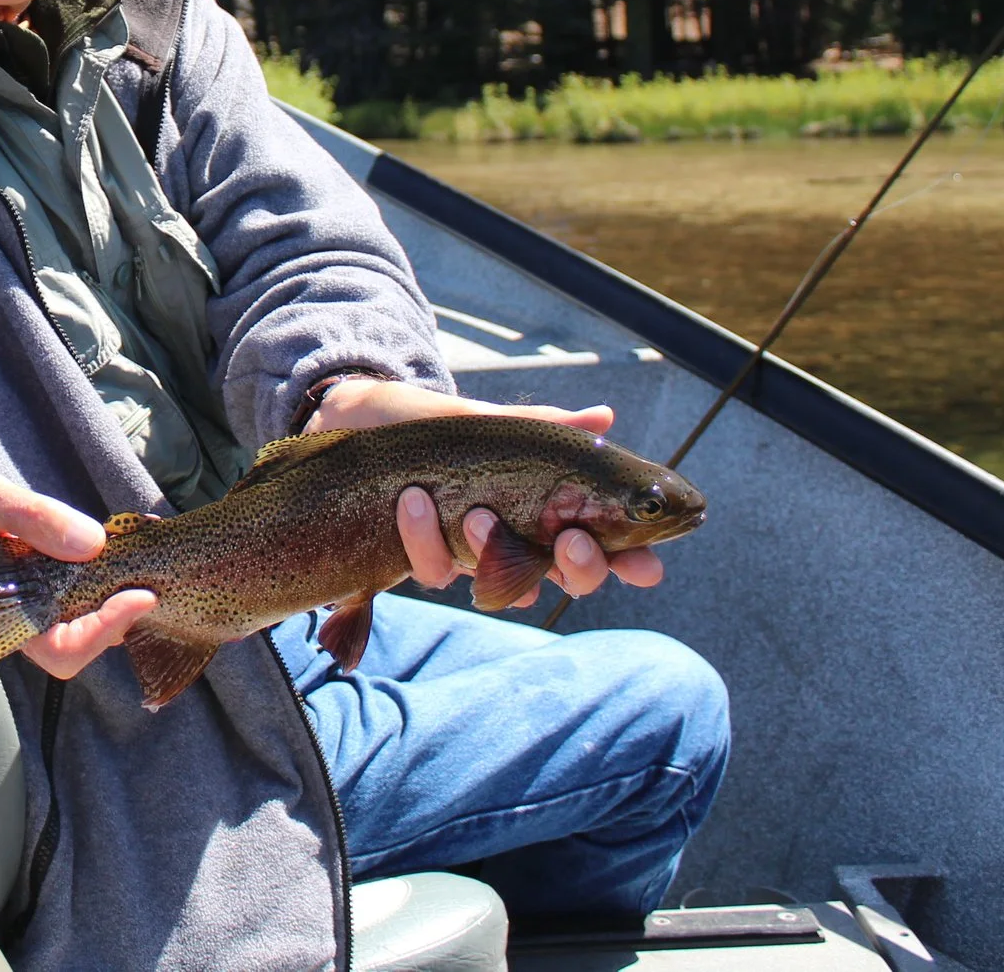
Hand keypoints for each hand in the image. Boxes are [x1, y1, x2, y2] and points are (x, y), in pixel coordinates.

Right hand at [0, 465, 156, 678]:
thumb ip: (35, 519)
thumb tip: (94, 544)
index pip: (63, 650)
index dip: (106, 631)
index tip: (140, 594)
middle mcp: (11, 623)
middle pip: (78, 646)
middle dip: (119, 618)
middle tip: (148, 575)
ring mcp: (19, 614)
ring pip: (76, 628)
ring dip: (110, 603)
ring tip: (137, 563)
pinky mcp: (24, 598)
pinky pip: (67, 606)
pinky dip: (95, 587)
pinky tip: (108, 556)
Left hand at [303, 380, 666, 602]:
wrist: (357, 419)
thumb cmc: (432, 422)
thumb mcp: (487, 418)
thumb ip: (542, 426)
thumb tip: (603, 417)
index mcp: (541, 508)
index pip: (599, 543)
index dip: (628, 561)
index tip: (646, 566)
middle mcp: (511, 539)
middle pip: (563, 578)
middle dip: (577, 570)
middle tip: (572, 544)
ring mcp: (466, 552)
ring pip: (498, 584)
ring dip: (492, 553)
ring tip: (476, 514)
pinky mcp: (417, 556)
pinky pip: (433, 570)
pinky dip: (425, 539)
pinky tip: (414, 501)